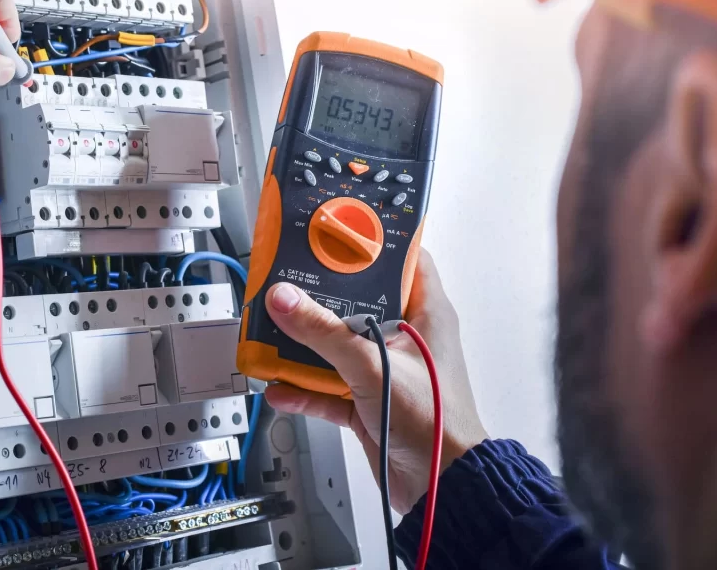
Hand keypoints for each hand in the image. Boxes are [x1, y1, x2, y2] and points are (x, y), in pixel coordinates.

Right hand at [264, 249, 487, 512]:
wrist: (442, 488)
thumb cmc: (438, 424)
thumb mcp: (374, 365)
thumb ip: (325, 332)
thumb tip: (286, 300)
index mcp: (424, 313)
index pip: (401, 259)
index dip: (372, 241)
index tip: (335, 229)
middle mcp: (404, 336)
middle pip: (356, 300)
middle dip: (320, 295)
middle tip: (288, 280)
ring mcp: (384, 368)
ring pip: (336, 344)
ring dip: (304, 345)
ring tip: (273, 335)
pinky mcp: (367, 399)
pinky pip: (327, 386)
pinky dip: (304, 387)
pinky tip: (281, 387)